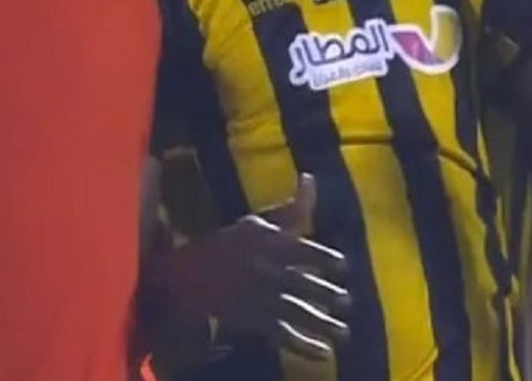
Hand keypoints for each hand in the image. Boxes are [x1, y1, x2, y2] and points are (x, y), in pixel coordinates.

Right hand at [193, 174, 350, 359]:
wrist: (185, 278)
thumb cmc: (229, 245)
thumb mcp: (257, 223)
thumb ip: (290, 208)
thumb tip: (310, 179)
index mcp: (267, 245)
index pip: (300, 251)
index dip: (322, 258)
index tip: (343, 266)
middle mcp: (265, 273)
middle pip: (300, 285)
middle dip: (324, 294)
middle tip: (346, 300)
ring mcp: (259, 299)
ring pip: (295, 312)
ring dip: (320, 323)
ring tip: (344, 332)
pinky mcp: (254, 321)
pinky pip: (281, 336)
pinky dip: (303, 346)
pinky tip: (323, 353)